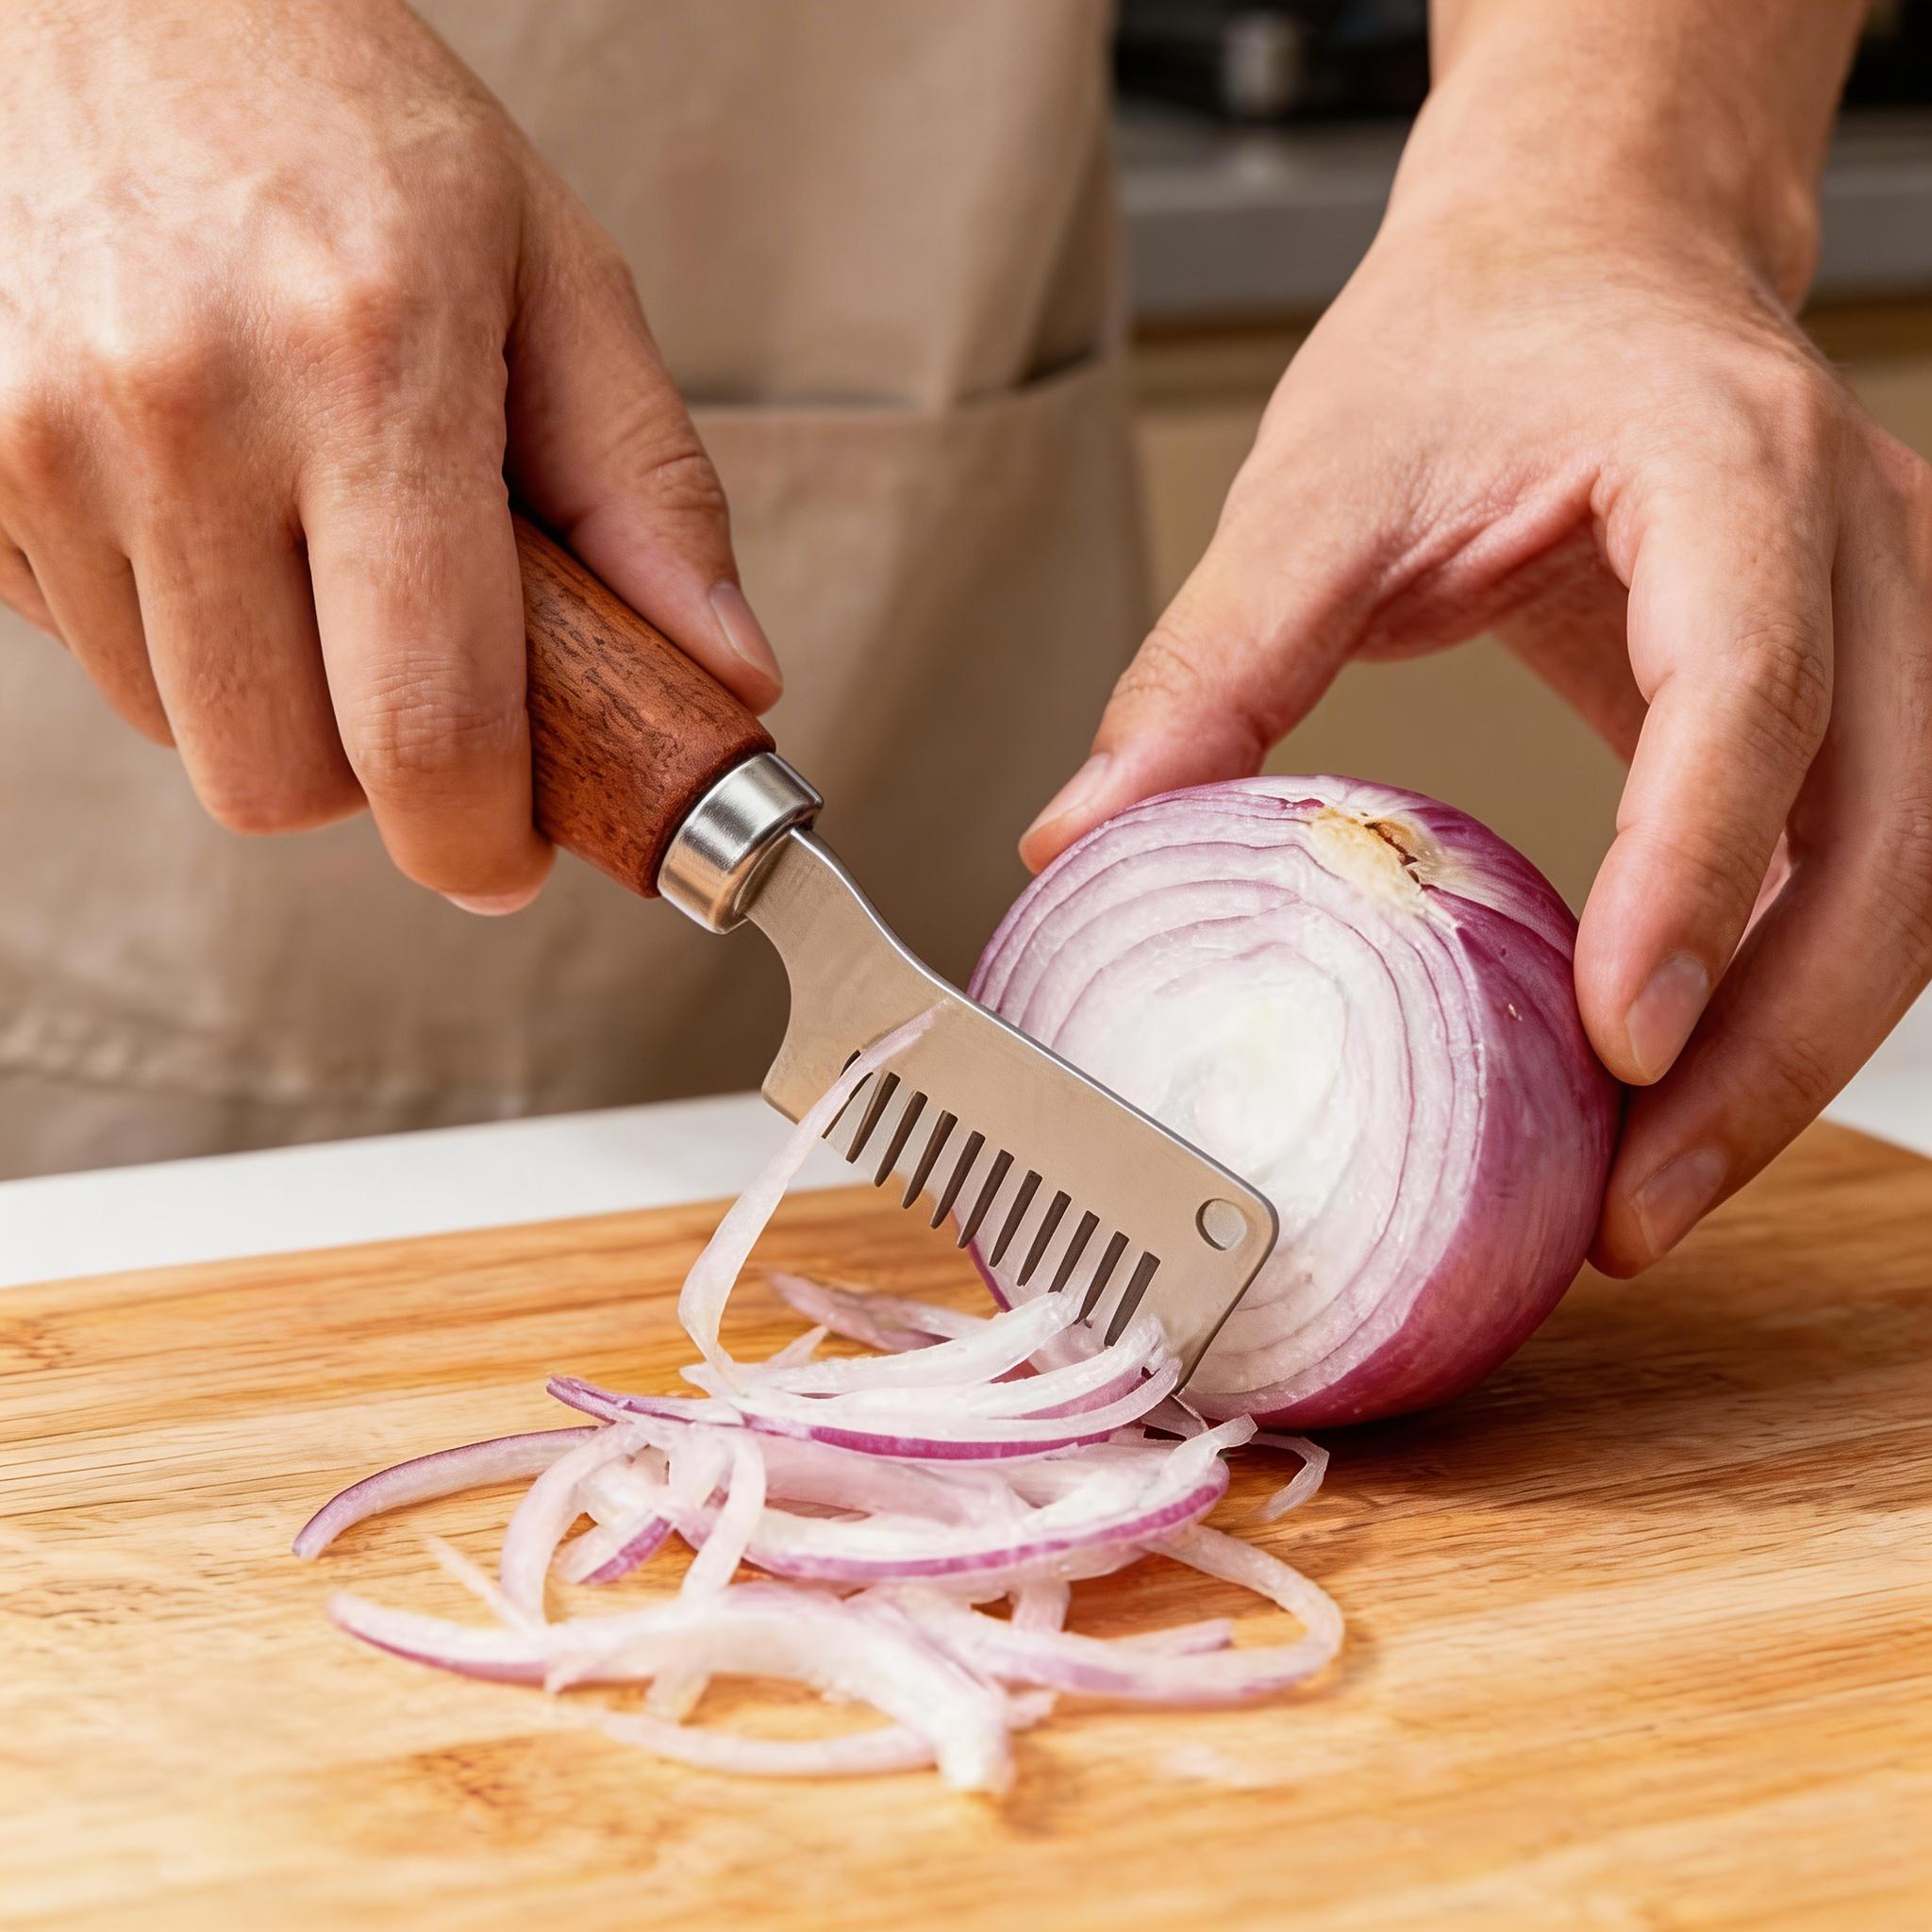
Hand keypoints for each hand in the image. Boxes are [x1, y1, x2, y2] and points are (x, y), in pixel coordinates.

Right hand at [0, 0, 777, 912]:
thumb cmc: (338, 115)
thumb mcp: (547, 268)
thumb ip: (647, 488)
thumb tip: (726, 676)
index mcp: (372, 361)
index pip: (426, 726)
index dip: (478, 844)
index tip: (508, 856)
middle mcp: (183, 406)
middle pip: (282, 780)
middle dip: (373, 780)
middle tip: (416, 687)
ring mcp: (36, 434)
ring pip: (183, 733)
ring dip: (266, 695)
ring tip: (298, 540)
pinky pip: (80, 654)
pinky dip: (162, 629)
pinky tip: (194, 504)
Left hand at [1021, 42, 1931, 1272]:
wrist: (1584, 261)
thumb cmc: (1472, 345)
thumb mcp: (1318, 489)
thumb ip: (1213, 666)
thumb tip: (1084, 841)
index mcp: (1727, 471)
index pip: (1750, 696)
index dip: (1696, 884)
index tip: (1621, 1047)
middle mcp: (1861, 549)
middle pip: (1888, 843)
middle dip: (1767, 1053)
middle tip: (1633, 1211)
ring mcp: (1900, 623)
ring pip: (1913, 886)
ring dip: (1791, 1059)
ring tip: (1648, 1199)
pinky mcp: (1875, 693)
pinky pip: (1873, 877)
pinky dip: (1787, 1001)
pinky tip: (1678, 1097)